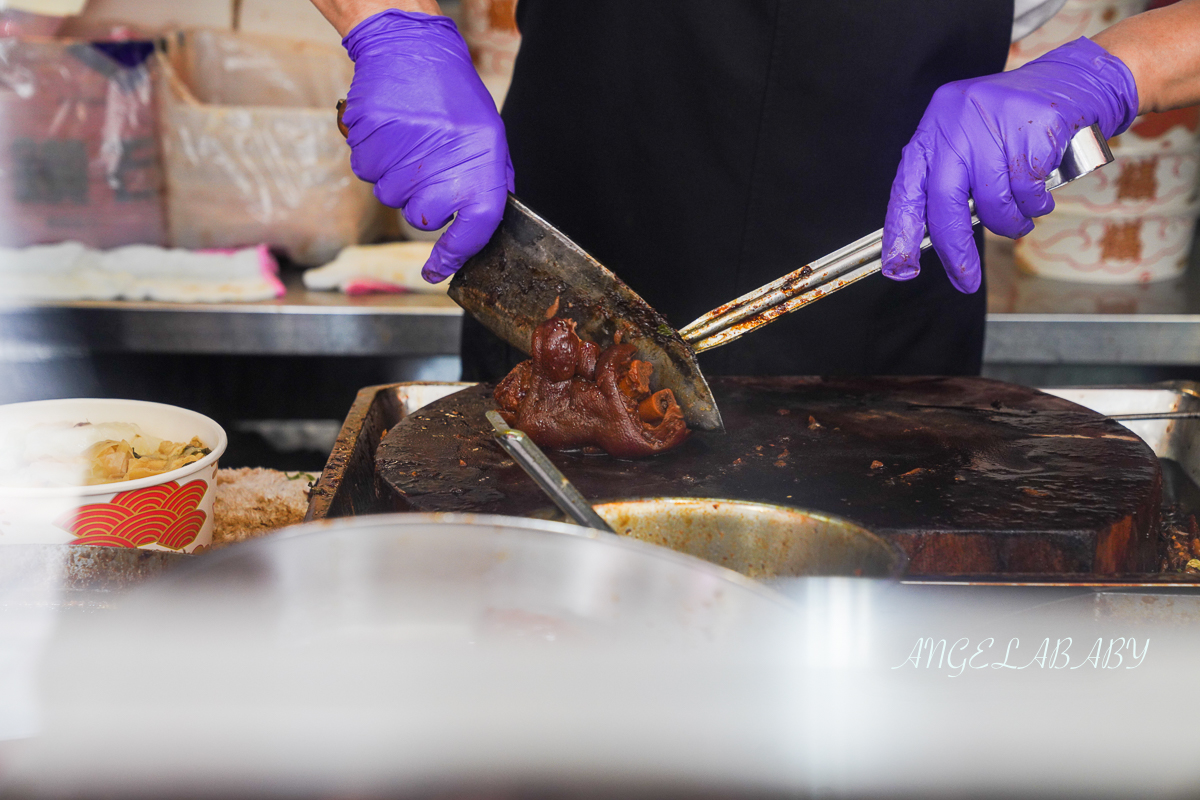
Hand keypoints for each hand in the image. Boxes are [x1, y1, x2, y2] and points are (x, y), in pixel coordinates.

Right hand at [341, 9, 513, 281]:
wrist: (411, 50)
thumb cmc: (454, 97)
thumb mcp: (489, 139)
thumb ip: (489, 184)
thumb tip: (483, 226)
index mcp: (479, 168)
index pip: (473, 230)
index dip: (454, 256)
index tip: (438, 272)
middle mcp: (440, 167)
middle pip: (420, 217)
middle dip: (422, 202)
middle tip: (429, 167)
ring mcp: (401, 156)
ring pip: (389, 196)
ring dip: (397, 177)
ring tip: (411, 141)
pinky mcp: (369, 142)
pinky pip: (366, 171)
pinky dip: (375, 158)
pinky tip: (391, 133)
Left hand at [881, 37, 1137, 292]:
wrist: (1074, 81)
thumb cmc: (1014, 125)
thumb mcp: (970, 140)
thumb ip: (951, 180)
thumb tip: (933, 239)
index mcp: (934, 128)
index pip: (908, 186)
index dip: (900, 230)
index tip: (898, 267)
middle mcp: (958, 121)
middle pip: (945, 200)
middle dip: (954, 248)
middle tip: (964, 279)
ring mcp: (996, 120)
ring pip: (993, 201)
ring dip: (1009, 223)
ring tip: (1021, 217)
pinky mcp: (1035, 126)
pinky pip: (1028, 191)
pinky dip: (1036, 204)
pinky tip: (1040, 195)